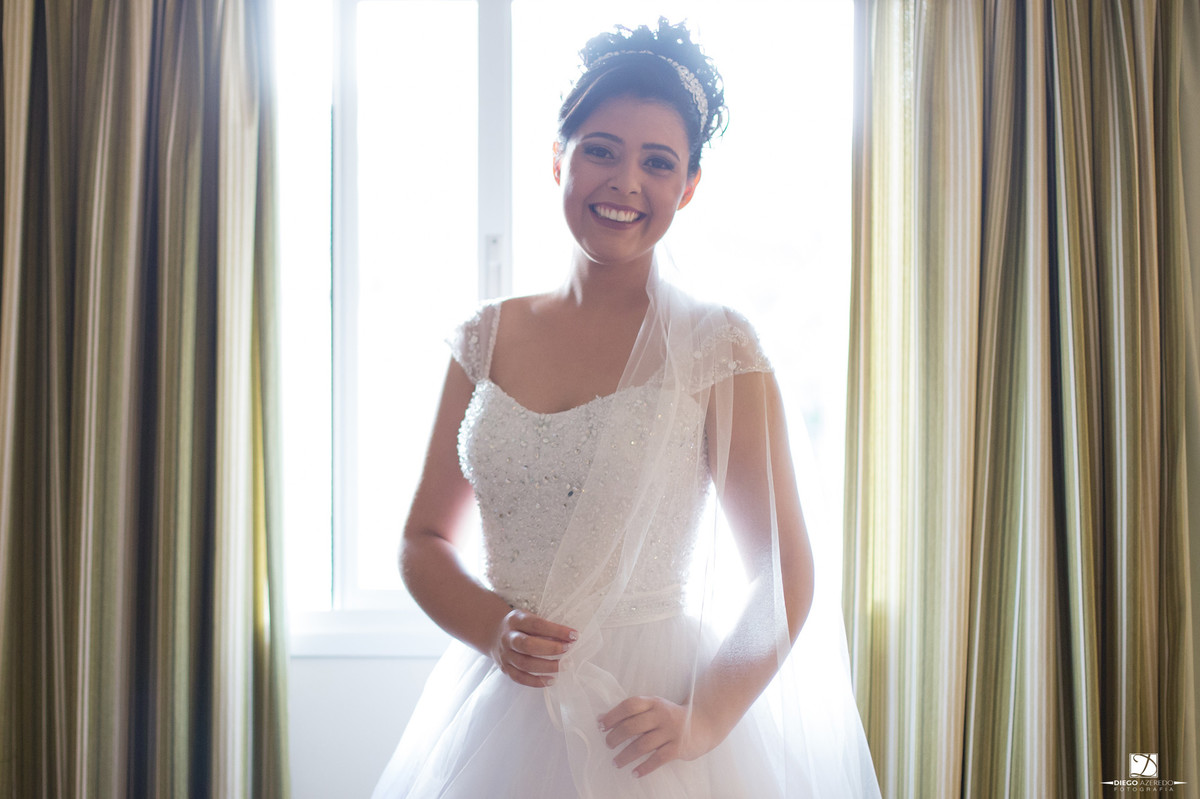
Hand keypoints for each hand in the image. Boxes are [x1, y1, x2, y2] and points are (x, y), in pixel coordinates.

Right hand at [489, 608, 576, 687]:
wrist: (494, 633)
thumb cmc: (520, 625)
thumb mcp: (528, 618)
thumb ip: (544, 627)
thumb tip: (568, 639)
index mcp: (515, 620)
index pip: (537, 625)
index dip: (556, 630)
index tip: (574, 635)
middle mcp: (507, 637)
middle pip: (528, 645)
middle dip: (551, 649)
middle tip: (568, 650)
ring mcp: (505, 654)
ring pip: (525, 664)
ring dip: (547, 667)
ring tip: (565, 666)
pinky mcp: (505, 668)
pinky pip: (520, 678)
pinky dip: (536, 681)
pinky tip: (552, 680)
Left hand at [598, 696, 721, 777]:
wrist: (704, 723)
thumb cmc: (672, 717)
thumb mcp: (655, 708)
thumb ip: (632, 712)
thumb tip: (601, 719)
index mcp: (654, 702)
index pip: (630, 705)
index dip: (613, 715)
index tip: (601, 725)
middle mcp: (662, 715)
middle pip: (633, 726)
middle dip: (616, 737)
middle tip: (608, 745)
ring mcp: (671, 731)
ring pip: (642, 745)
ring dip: (625, 756)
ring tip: (616, 762)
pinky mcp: (678, 747)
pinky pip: (657, 759)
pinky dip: (644, 768)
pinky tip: (634, 773)